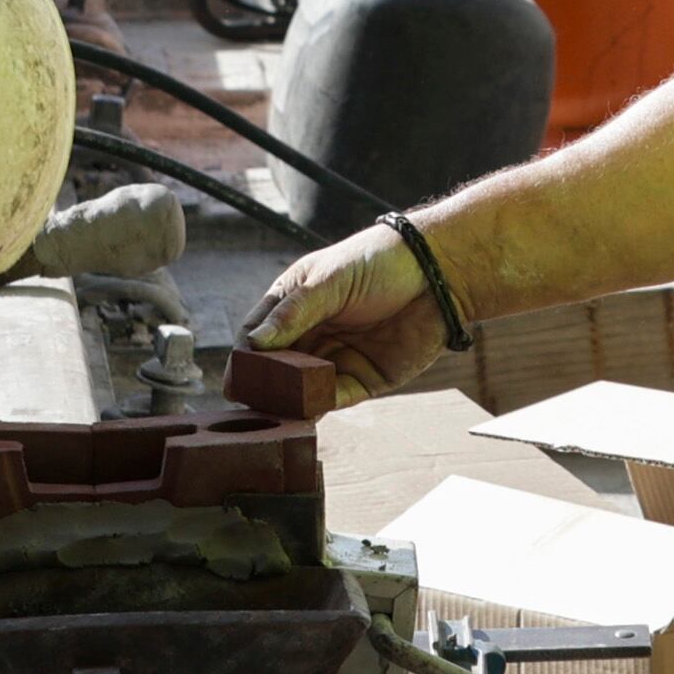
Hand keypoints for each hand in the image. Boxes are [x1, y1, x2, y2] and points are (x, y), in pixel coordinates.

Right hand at [244, 224, 448, 401]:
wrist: (437, 273)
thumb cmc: (379, 261)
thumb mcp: (331, 280)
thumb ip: (295, 313)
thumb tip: (253, 343)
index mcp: (295, 303)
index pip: (258, 332)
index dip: (244, 353)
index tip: (235, 375)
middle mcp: (311, 333)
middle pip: (276, 365)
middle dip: (263, 384)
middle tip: (249, 401)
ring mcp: (337, 357)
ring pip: (302, 387)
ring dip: (289, 400)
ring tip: (275, 412)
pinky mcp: (363, 378)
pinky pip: (335, 398)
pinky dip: (320, 407)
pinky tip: (307, 412)